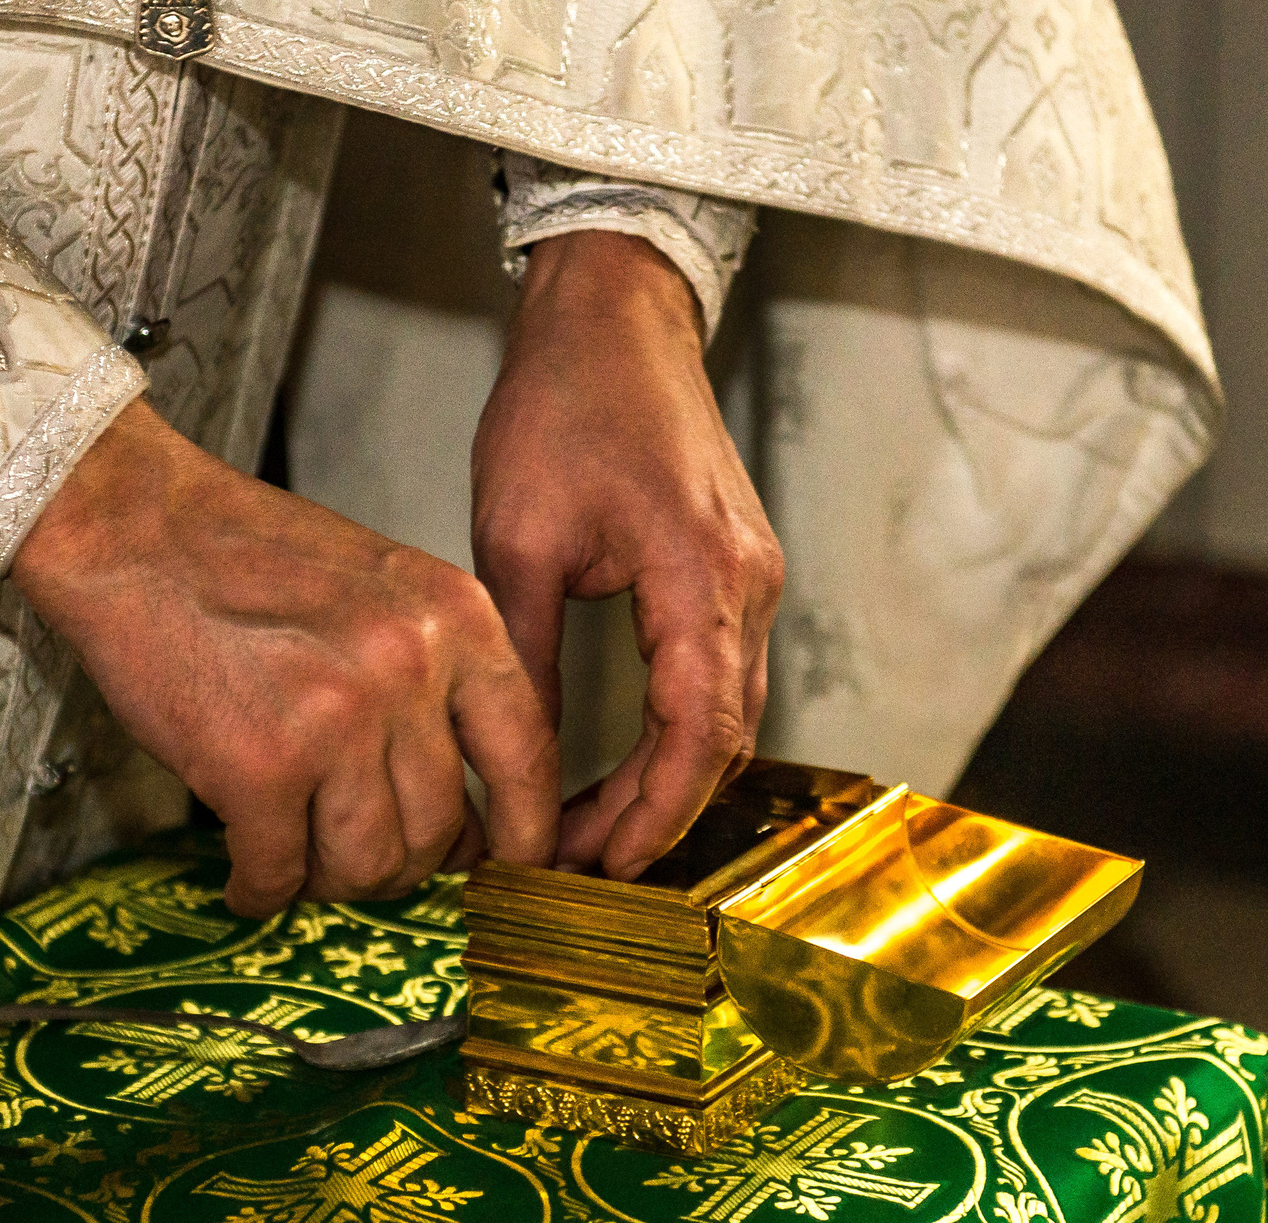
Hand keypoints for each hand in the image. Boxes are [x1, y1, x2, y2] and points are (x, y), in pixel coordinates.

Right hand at [12, 400, 560, 916]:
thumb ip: (434, 679)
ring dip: (329, 883)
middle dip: (400, 866)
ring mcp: (336, 721)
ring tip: (297, 865)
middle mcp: (410, 670)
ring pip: (367, 863)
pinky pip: (278, 871)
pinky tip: (246, 881)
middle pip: (439, 830)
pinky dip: (260, 891)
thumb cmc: (243, 557)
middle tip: (358, 862)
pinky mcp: (258, 767)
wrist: (131, 527)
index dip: (522, 831)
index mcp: (456, 620)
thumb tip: (462, 806)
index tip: (505, 867)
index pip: (527, 754)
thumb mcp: (381, 589)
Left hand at [471, 229, 783, 878]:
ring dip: (666, 780)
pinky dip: (676, 734)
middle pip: (723, 740)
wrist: (615, 313)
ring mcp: (750, 577)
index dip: (650, 812)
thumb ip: (528, 660)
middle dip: (655, 813)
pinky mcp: (734, 570)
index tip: (597, 863)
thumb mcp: (517, 541)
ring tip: (588, 827)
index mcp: (701, 577)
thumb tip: (516, 762)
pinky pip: (719, 677)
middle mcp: (746, 584)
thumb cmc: (564, 401)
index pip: (696, 734)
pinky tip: (617, 762)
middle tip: (579, 862)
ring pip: (727, 716)